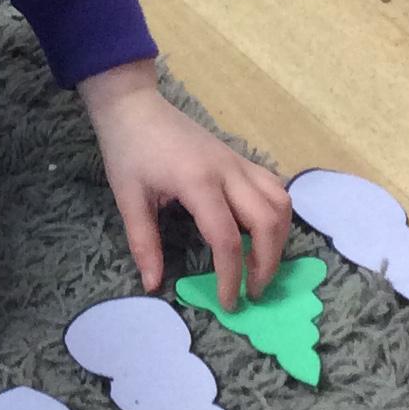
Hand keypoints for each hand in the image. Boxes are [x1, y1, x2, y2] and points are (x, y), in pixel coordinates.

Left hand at [77, 62, 290, 309]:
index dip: (231, 276)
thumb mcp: (128, 197)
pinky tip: (261, 231)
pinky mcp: (240, 159)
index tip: (229, 303)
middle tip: (253, 291)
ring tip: (261, 264)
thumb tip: (153, 285)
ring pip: (280, 202)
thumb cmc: (128, 150)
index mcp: (198, 182)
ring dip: (279, 238)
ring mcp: (238, 162)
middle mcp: (228, 172)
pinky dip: (277, 214)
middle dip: (267, 263)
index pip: (226, 239)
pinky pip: (273, 187)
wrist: (135, 106)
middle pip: (267, 222)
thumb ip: (144, 242)